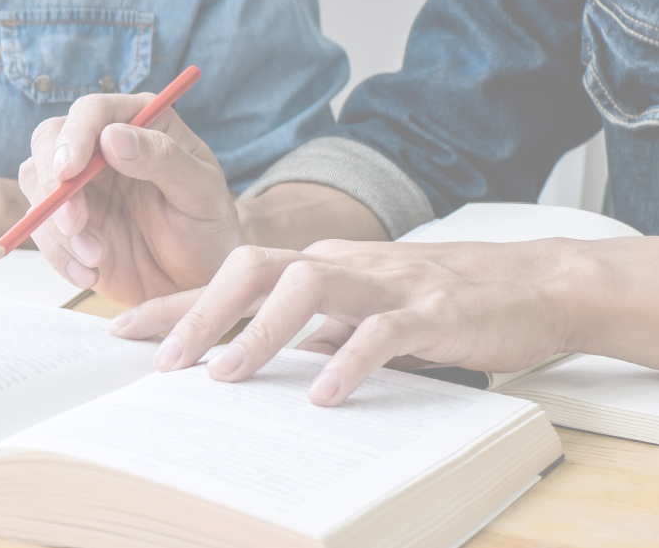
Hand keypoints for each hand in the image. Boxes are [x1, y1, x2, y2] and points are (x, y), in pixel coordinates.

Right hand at [20, 95, 245, 305]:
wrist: (200, 279)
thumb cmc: (208, 229)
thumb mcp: (201, 193)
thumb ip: (163, 159)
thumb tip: (112, 136)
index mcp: (140, 123)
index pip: (91, 111)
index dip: (74, 136)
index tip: (69, 171)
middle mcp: (102, 147)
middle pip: (48, 142)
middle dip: (52, 185)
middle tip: (74, 225)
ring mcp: (81, 185)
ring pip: (37, 186)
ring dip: (56, 227)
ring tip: (97, 258)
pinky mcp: (67, 222)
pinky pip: (40, 229)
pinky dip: (57, 255)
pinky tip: (89, 274)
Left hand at [117, 239, 583, 405]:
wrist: (537, 285)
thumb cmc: (439, 304)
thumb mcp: (357, 314)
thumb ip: (304, 331)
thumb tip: (234, 362)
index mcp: (317, 264)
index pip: (229, 277)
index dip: (174, 303)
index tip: (121, 332)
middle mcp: (342, 265)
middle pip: (254, 268)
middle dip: (201, 313)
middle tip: (165, 363)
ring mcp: (388, 283)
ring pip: (308, 287)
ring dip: (260, 333)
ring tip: (225, 376)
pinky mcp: (435, 311)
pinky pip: (382, 331)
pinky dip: (348, 360)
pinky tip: (324, 395)